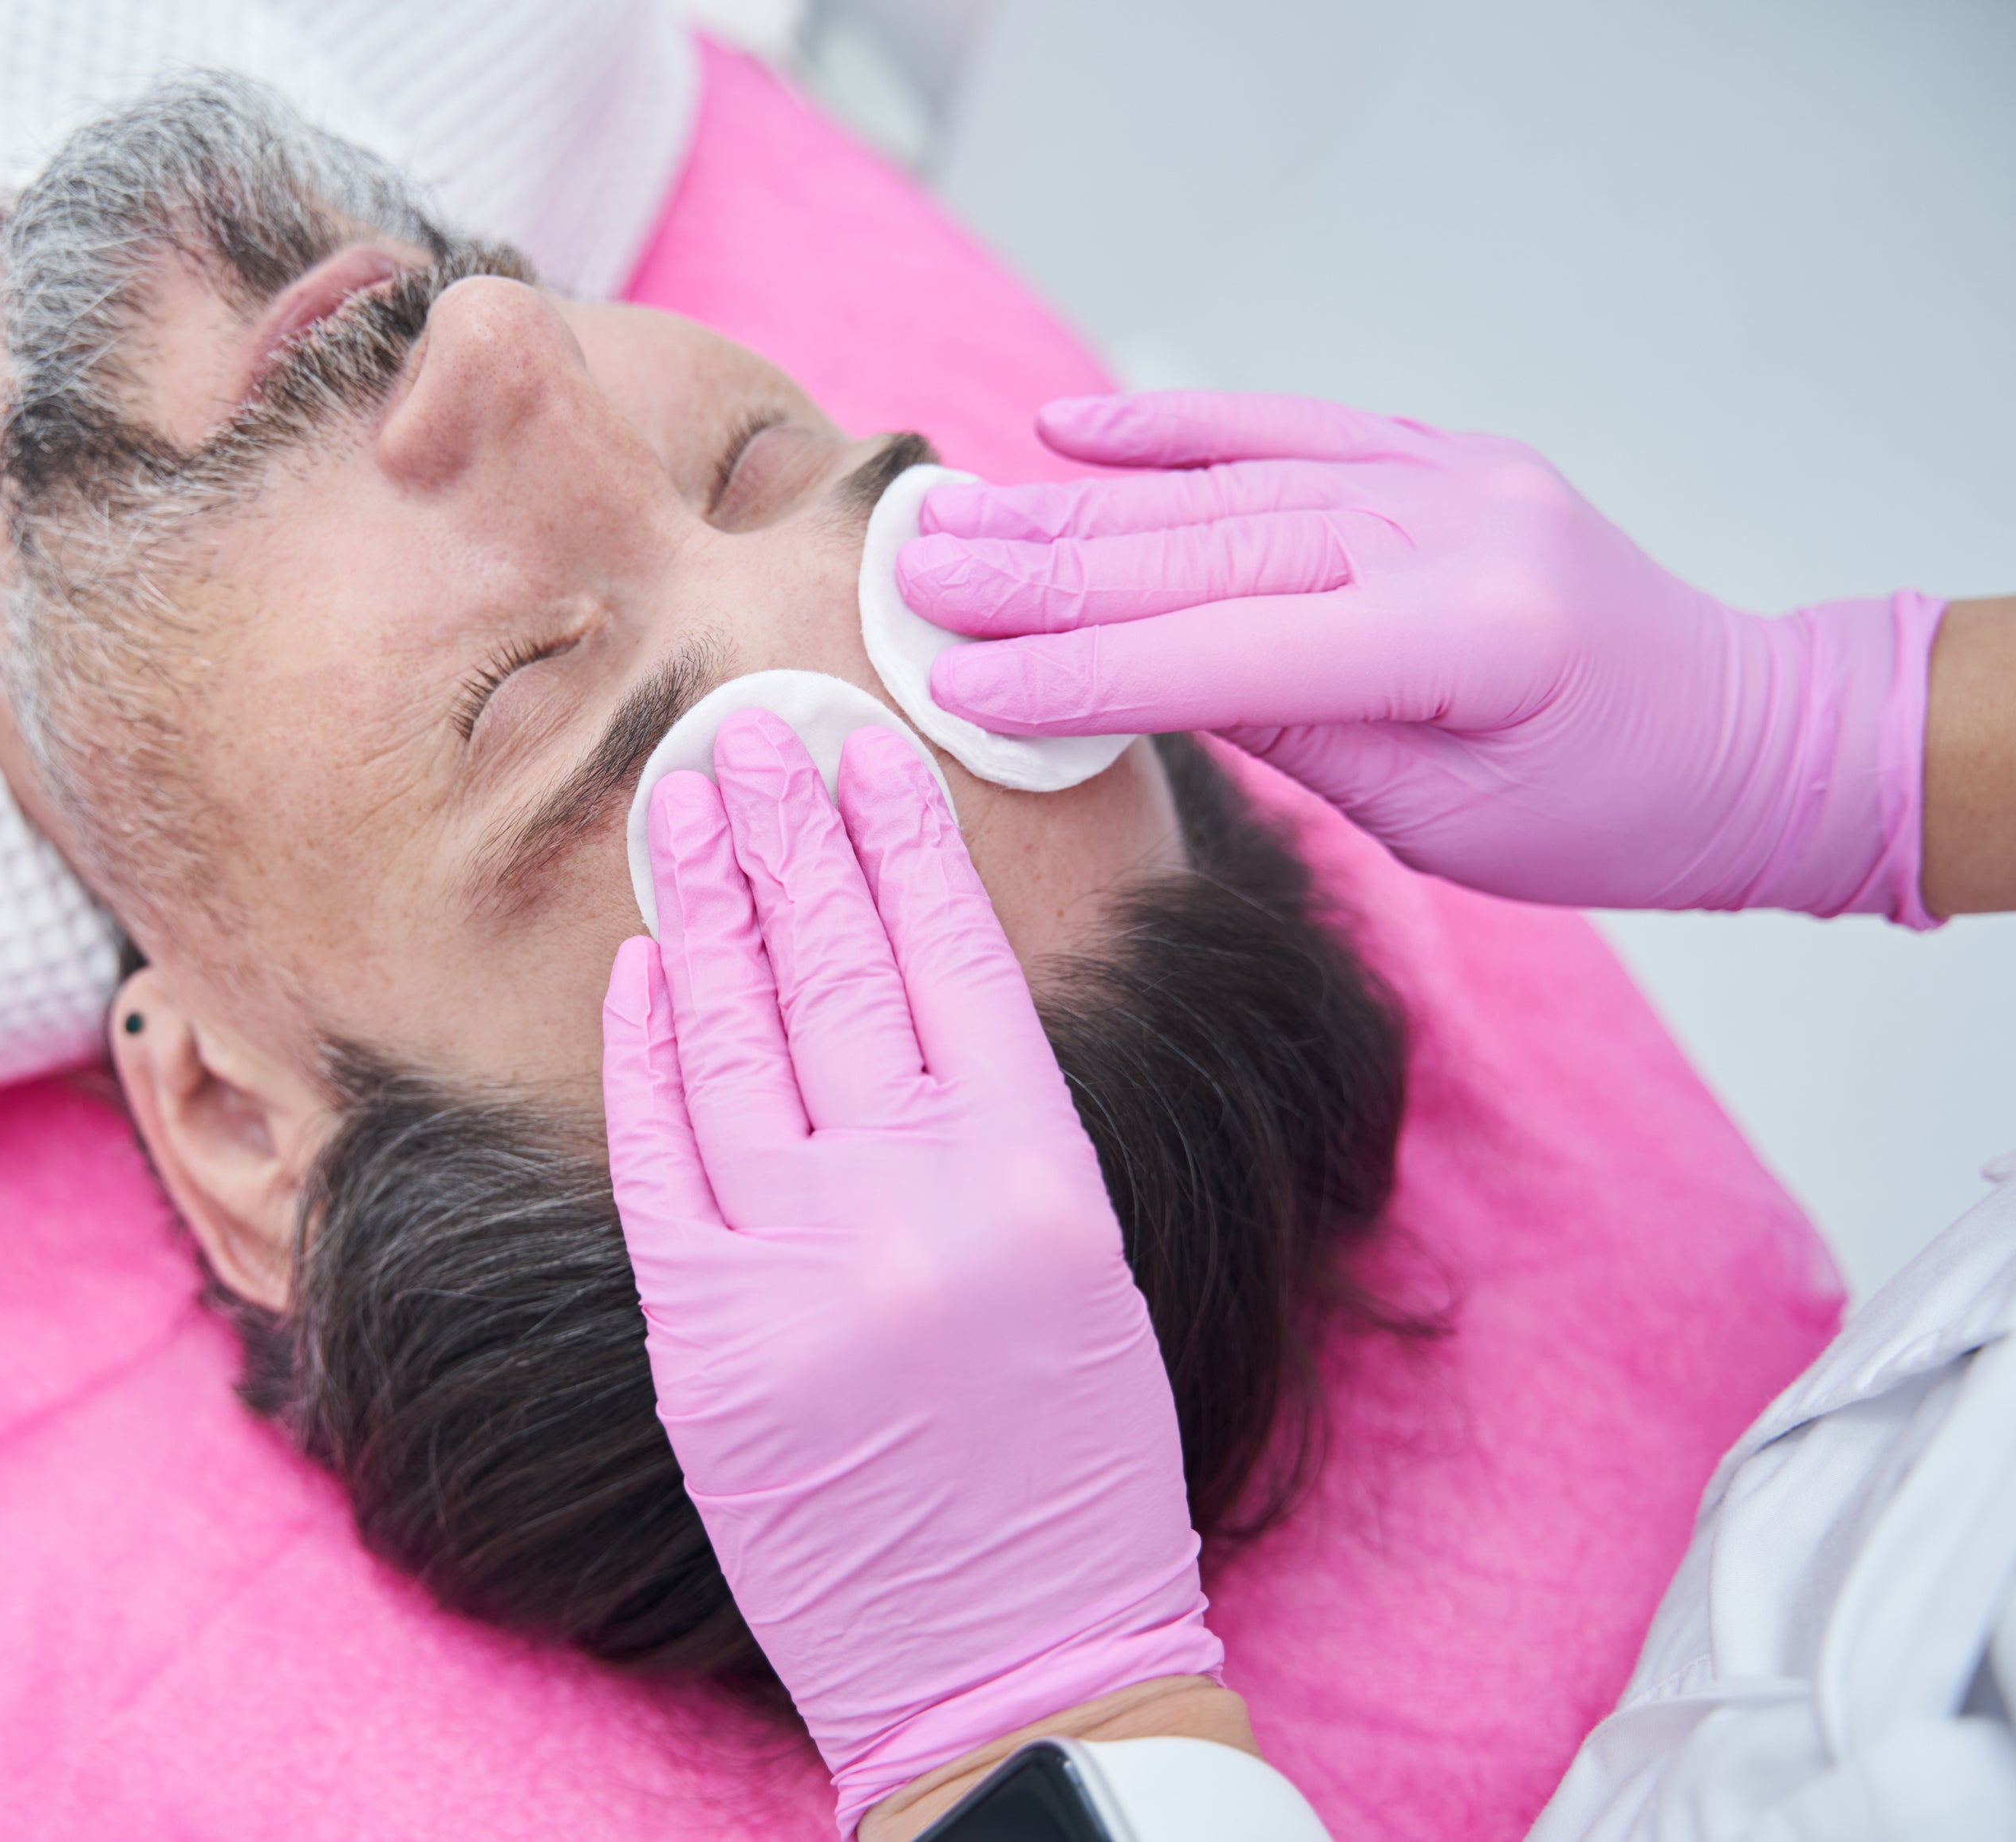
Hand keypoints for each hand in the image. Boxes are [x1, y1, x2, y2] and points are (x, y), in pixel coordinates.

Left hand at [601, 709, 1219, 1836]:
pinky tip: (642, 969)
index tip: (864, 751)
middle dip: (787, 836)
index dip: (900, 842)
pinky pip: (656, 1157)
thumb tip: (921, 974)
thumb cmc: (1078, 1469)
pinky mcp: (700, 1337)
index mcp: (1037, 1179)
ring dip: (703, 908)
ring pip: (730, 1040)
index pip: (955, 959)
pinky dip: (645, 1054)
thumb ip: (1007, 1124)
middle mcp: (911, 1203)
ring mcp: (792, 1268)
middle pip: (832, 970)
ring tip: (684, 810)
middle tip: (746, 733)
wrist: (1013, 1656)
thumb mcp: (1090, 1269)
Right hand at [897, 390, 1944, 921]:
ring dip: (1073, 507)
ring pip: (1223, 487)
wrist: (1744, 734)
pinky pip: (1286, 427)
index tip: (954, 678)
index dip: (1078, 670)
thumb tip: (1118, 681)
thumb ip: (1287, 728)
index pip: (1226, 653)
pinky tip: (1068, 428)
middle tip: (909, 574)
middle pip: (1204, 549)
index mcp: (1468, 639)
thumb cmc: (1602, 810)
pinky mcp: (1437, 457)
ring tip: (949, 519)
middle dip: (1041, 571)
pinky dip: (1173, 430)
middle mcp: (1454, 529)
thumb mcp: (1438, 817)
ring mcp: (1448, 476)